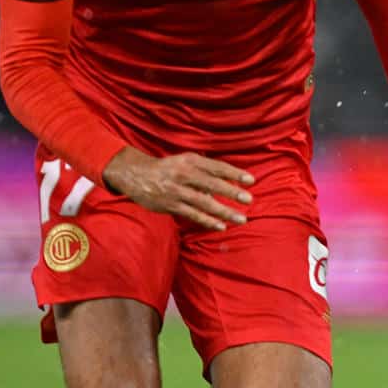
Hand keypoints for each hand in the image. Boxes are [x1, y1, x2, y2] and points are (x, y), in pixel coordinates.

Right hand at [102, 147, 252, 230]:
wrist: (136, 175)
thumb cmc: (168, 168)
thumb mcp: (185, 161)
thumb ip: (205, 170)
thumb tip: (228, 183)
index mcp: (190, 161)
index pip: (216, 167)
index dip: (234, 173)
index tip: (251, 180)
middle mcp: (183, 174)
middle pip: (212, 184)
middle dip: (231, 192)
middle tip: (249, 199)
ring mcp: (176, 191)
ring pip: (204, 203)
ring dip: (224, 211)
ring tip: (241, 218)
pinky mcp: (170, 205)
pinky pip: (192, 215)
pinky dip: (208, 221)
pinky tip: (221, 226)